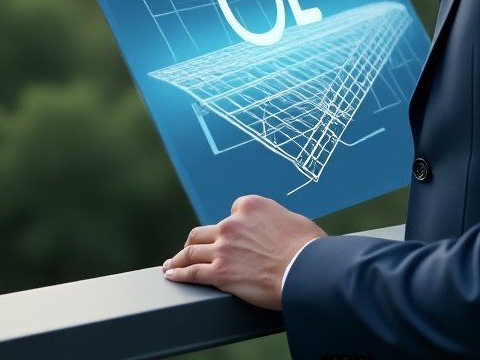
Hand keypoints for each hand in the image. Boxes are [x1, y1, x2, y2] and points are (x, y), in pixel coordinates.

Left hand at [161, 195, 324, 309]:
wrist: (304, 268)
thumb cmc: (307, 246)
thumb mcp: (291, 220)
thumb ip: (276, 221)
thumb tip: (280, 230)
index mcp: (250, 206)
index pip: (233, 212)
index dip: (233, 225)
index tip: (231, 235)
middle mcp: (232, 223)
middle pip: (205, 230)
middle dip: (197, 240)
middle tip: (190, 247)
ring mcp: (223, 248)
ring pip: (192, 250)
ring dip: (180, 257)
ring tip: (173, 263)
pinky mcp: (220, 273)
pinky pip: (192, 272)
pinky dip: (179, 273)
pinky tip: (172, 275)